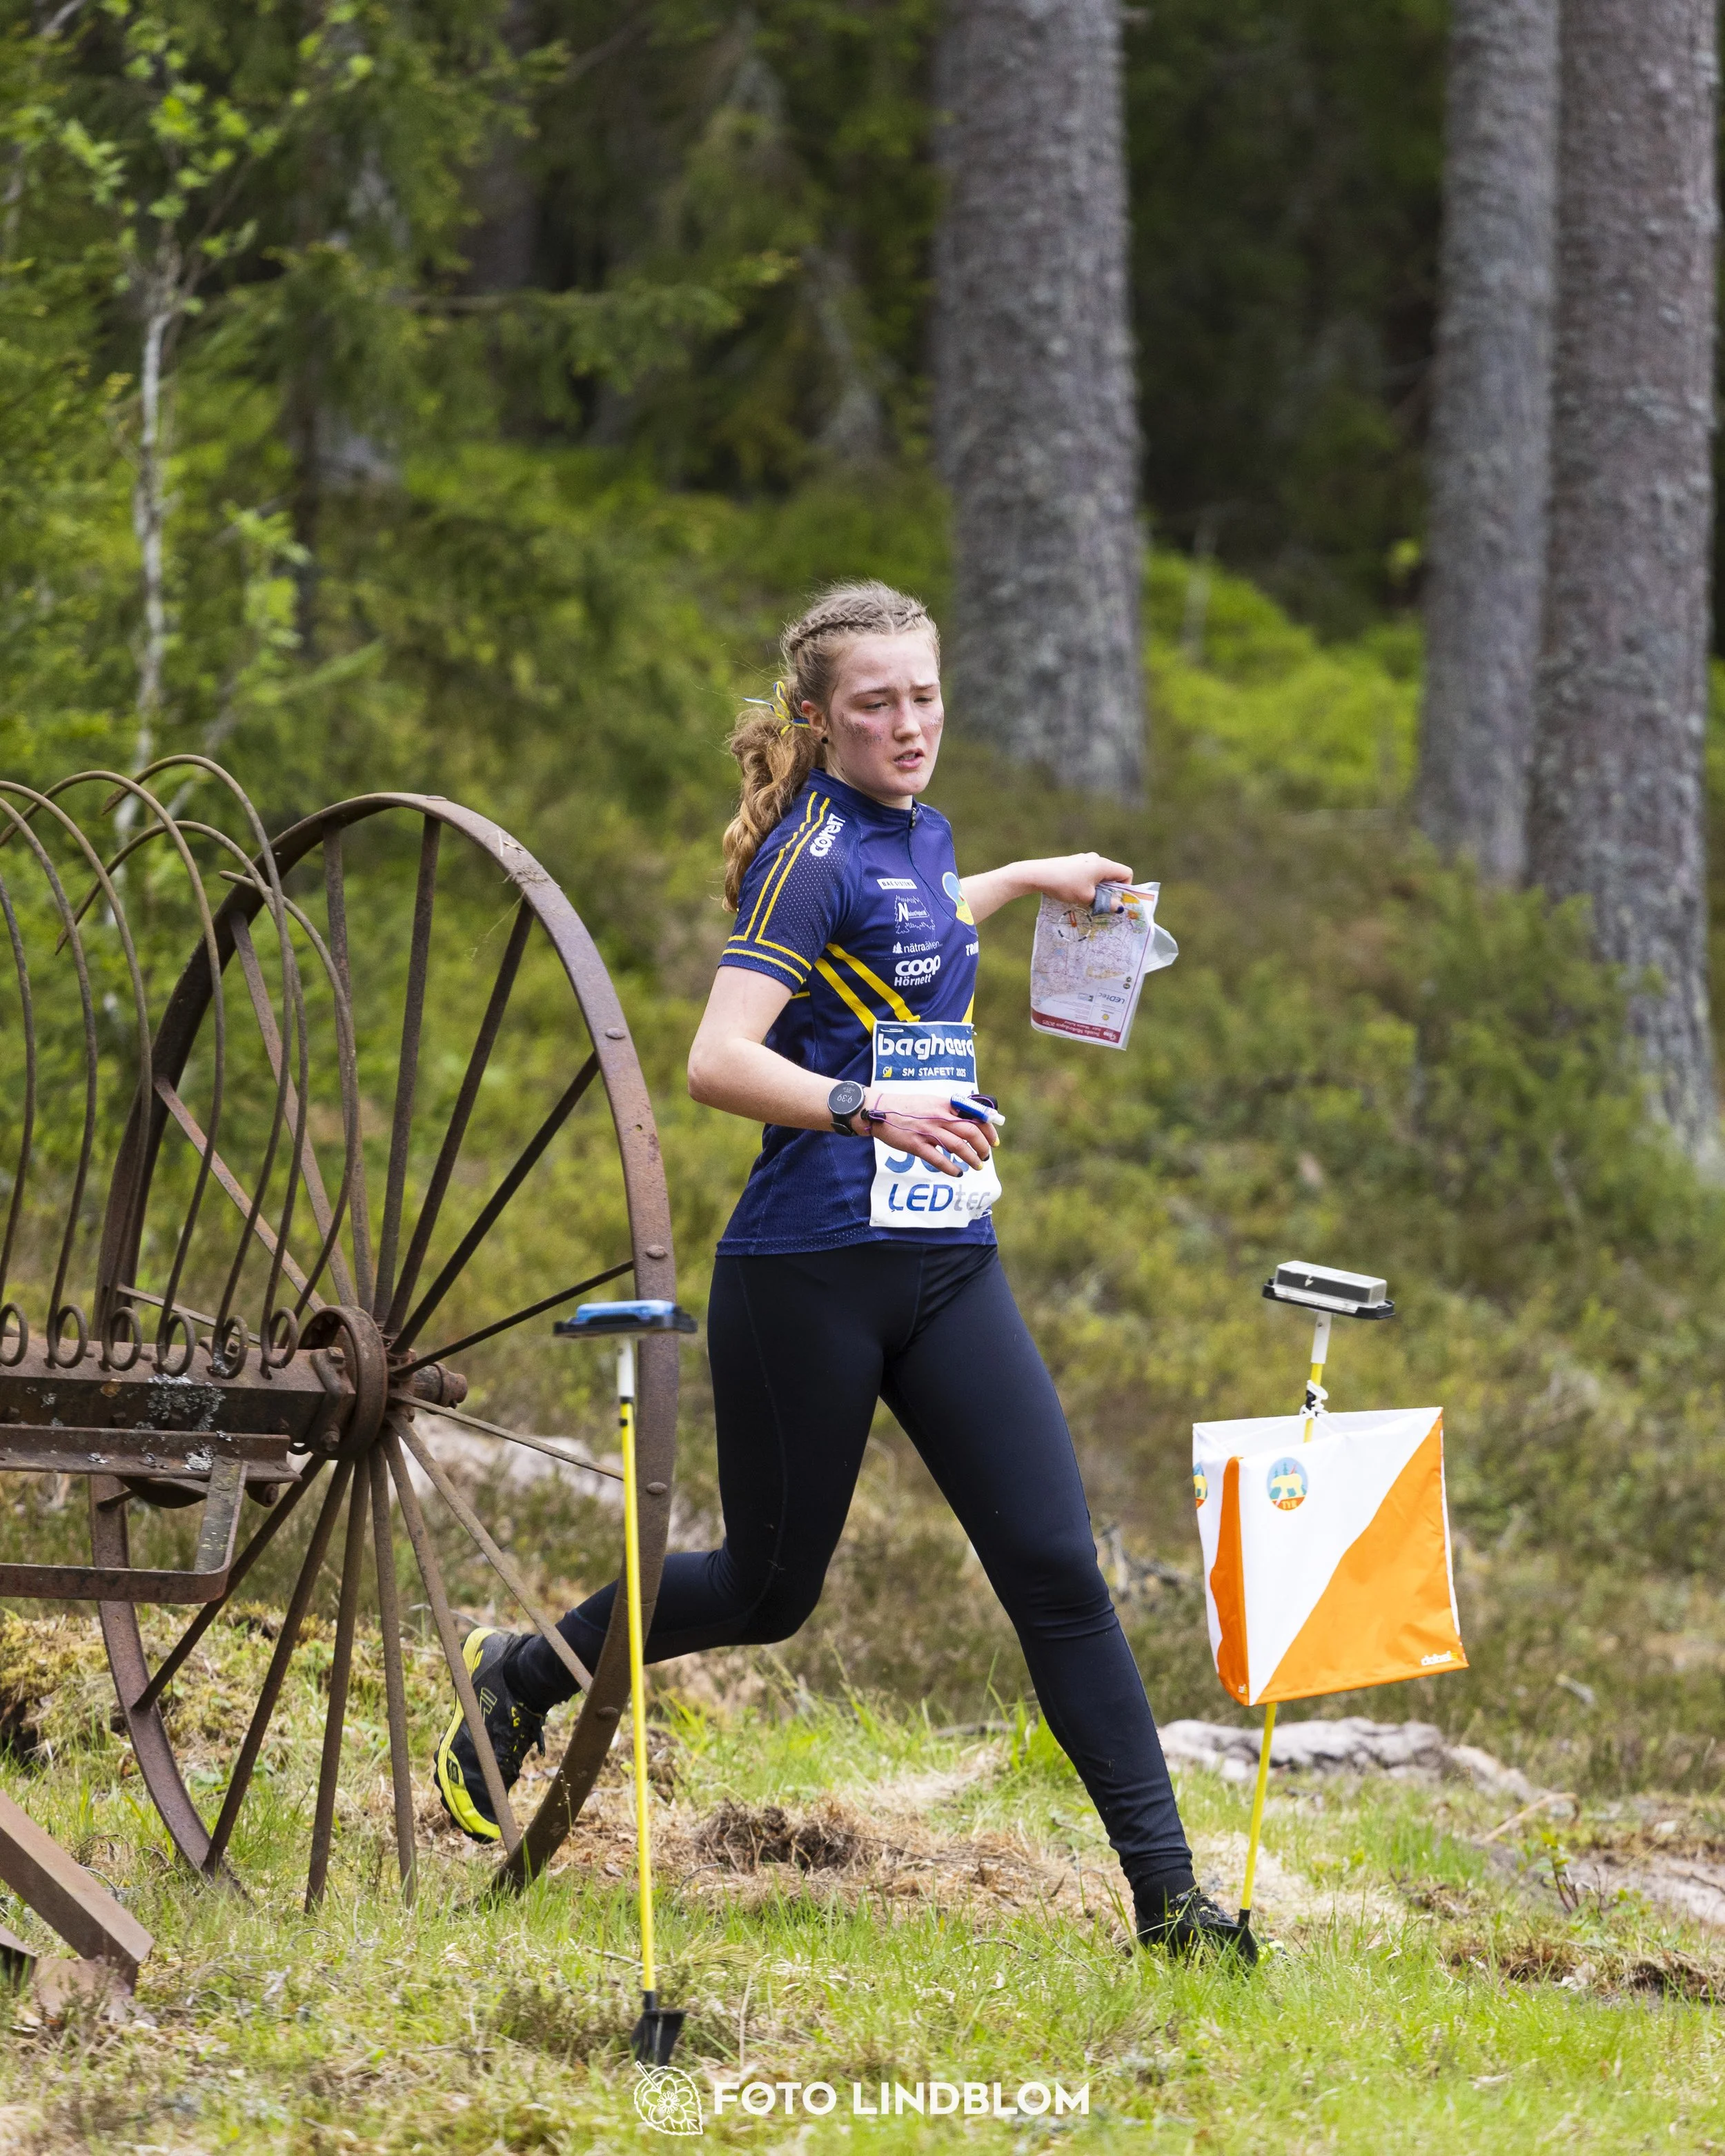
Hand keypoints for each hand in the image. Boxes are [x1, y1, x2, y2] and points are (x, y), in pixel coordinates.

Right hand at [853, 1088, 1000, 1174]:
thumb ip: (949, 1109)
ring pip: (957, 1147)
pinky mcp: (915, 1145)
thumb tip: (972, 1119)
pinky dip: (951, 1168)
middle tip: (985, 1155)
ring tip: (977, 1166)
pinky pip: (938, 1159)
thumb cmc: (907, 1106)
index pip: (975, 1115)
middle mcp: (938, 1117)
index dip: (988, 1129)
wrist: (879, 1111)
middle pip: (970, 1132)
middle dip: (983, 1147)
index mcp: (945, 1104)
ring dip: (971, 1159)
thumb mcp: (931, 1101)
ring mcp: (927, 1131)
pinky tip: (958, 1172)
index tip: (994, 1140)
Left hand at [1030, 852, 1134, 906]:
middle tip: (1101, 904)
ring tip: (1085, 899)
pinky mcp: (1074, 862)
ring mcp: (1084, 859)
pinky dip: (1087, 883)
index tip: (1114, 899)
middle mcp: (1096, 859)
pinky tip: (1075, 892)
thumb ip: (1105, 903)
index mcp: (1103, 865)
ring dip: (1097, 888)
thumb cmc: (1065, 885)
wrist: (1038, 874)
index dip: (1125, 887)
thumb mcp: (1087, 898)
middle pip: (1113, 874)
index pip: (1126, 873)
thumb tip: (1118, 908)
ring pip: (1099, 875)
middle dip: (1110, 890)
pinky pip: (1088, 873)